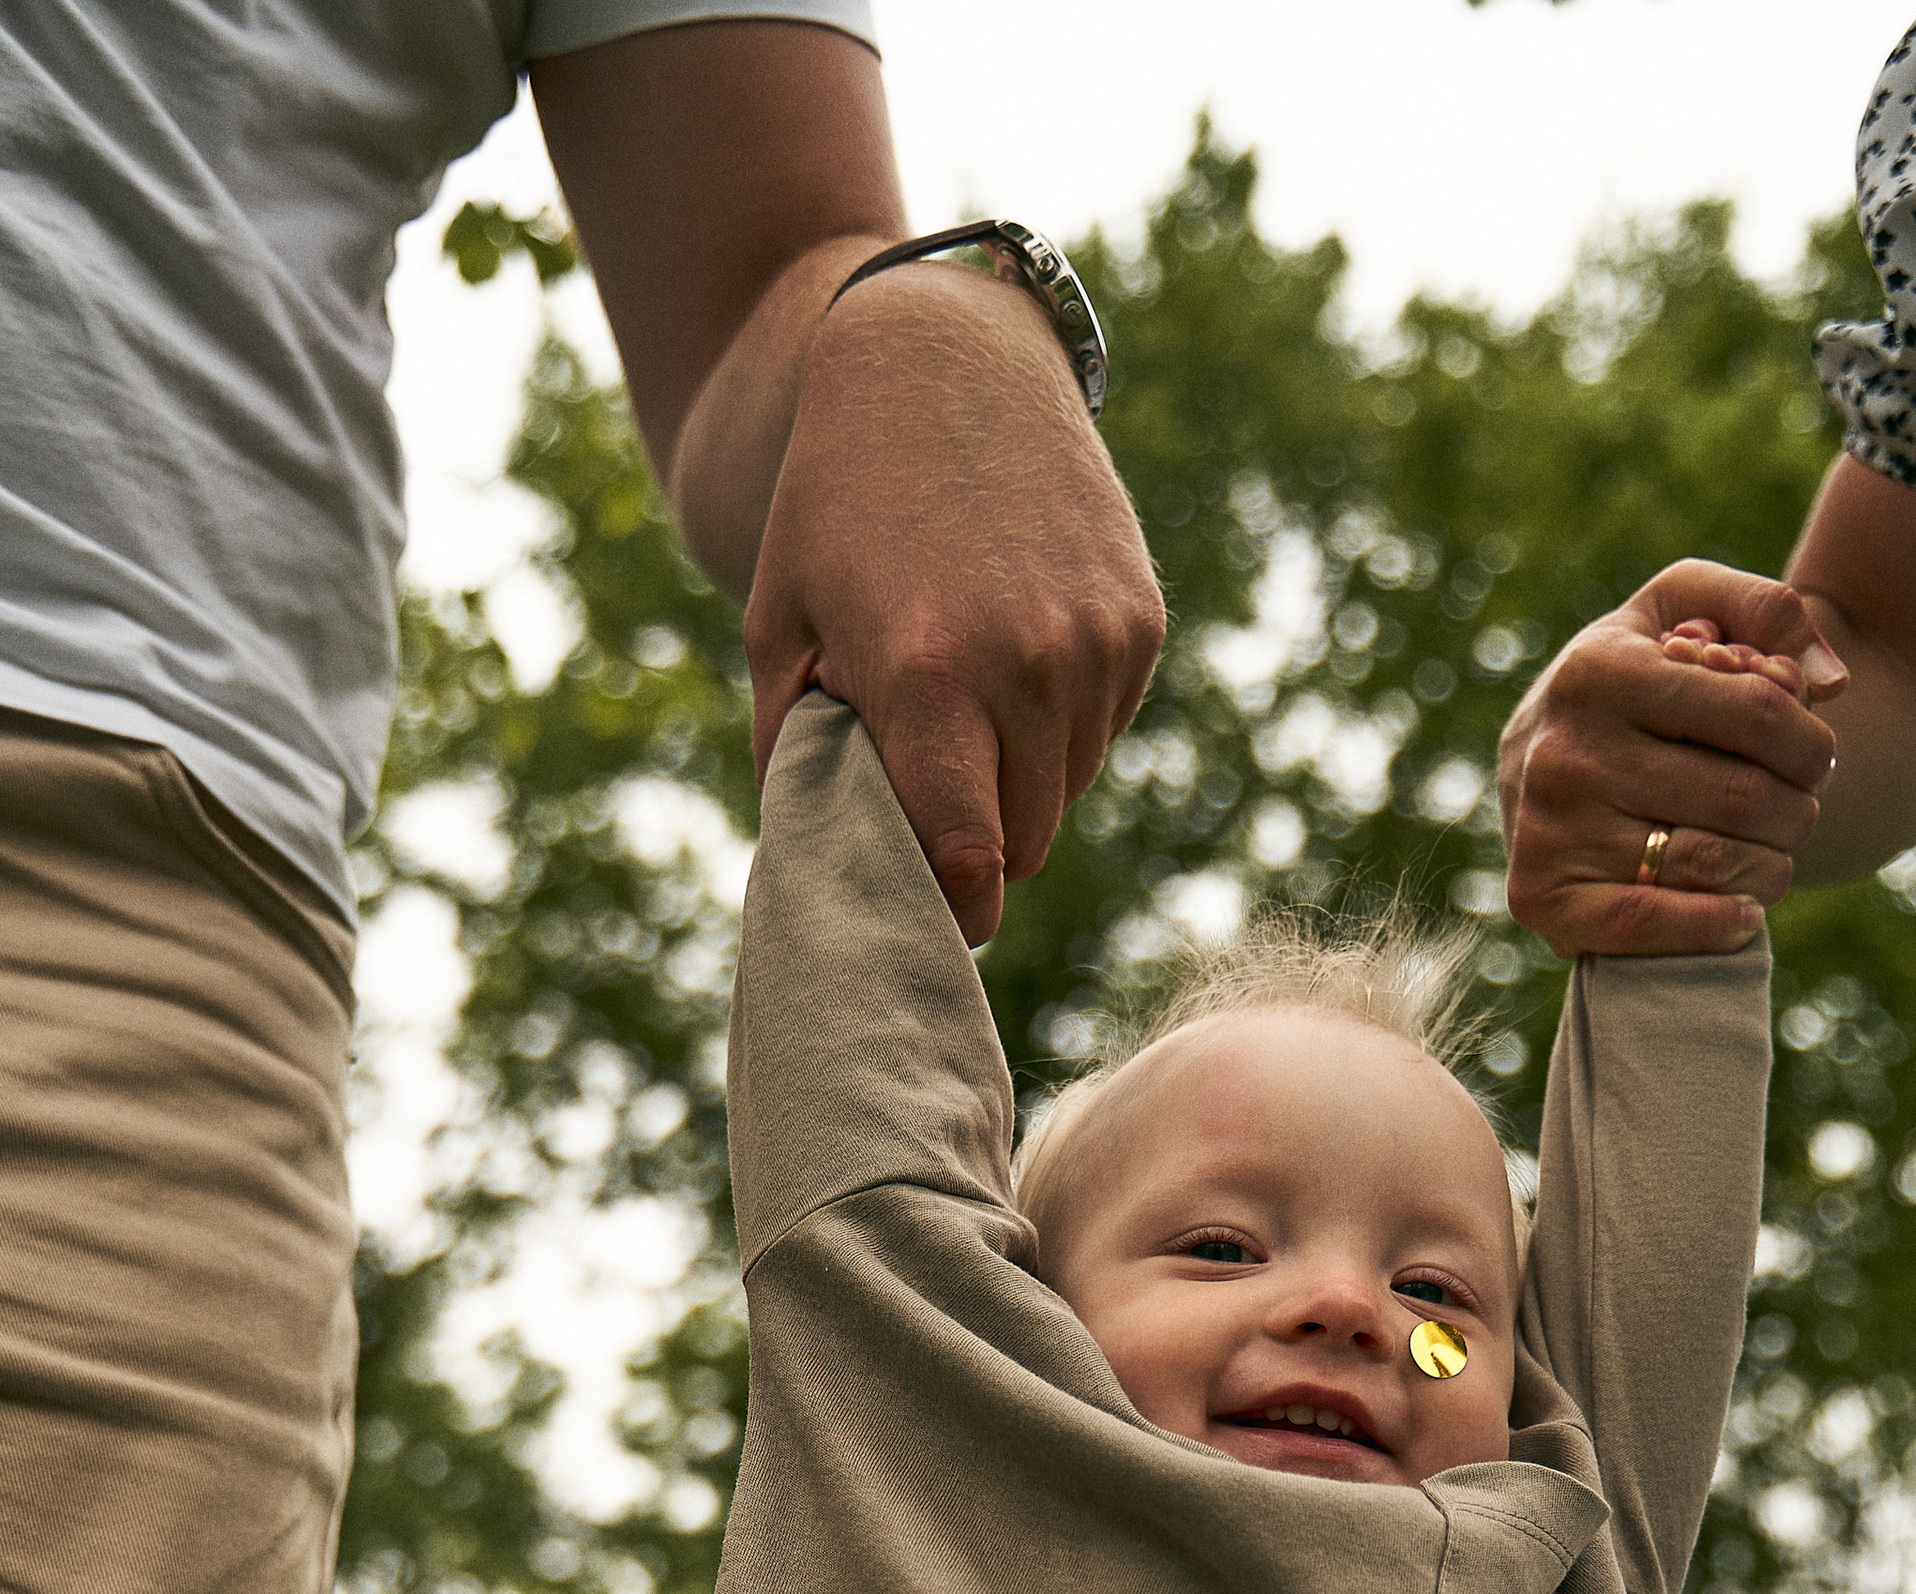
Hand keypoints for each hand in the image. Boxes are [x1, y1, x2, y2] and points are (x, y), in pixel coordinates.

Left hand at [744, 264, 1166, 941]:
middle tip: (930, 783)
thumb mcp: (777, 626)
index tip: (933, 911)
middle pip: (1025, 842)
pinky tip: (1016, 644)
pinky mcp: (1138, 620)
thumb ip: (796, 756)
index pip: (968, 861)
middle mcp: (1026, 666)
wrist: (938, 359)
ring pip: (1069, 791)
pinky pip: (1103, 730)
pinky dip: (1063, 720)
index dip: (952, 905)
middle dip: (980, 836)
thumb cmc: (832, 504)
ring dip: (1023, 778)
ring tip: (968, 696)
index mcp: (927, 679)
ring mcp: (1094, 642)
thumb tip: (828, 862)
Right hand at [1498, 561, 1845, 956]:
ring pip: (1709, 863)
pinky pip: (1648, 922)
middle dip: (1796, 810)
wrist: (1537, 754)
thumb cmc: (1638, 676)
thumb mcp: (1689, 605)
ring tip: (1773, 856)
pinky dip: (1715, 926)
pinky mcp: (1540, 897)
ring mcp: (1547, 830)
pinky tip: (1744, 915)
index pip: (1757, 712)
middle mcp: (1564, 751)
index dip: (1811, 742)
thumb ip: (1769, 610)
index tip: (1818, 758)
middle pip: (1742, 797)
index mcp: (1602, 670)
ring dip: (1770, 869)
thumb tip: (1831, 683)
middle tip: (1798, 811)